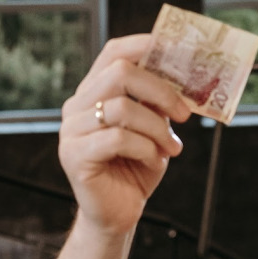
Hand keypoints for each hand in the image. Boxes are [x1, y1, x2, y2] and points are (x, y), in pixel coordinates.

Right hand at [58, 35, 191, 235]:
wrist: (118, 214)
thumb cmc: (136, 168)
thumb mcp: (154, 130)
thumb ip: (159, 104)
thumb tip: (185, 78)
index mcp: (94, 93)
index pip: (114, 53)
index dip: (143, 44)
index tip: (177, 50)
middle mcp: (77, 106)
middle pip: (120, 73)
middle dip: (161, 91)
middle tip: (185, 114)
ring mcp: (72, 130)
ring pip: (122, 108)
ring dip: (157, 129)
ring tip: (171, 148)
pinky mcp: (74, 155)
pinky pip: (117, 139)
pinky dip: (146, 149)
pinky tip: (155, 162)